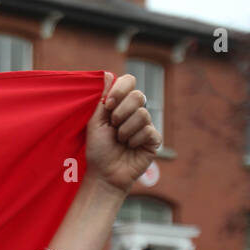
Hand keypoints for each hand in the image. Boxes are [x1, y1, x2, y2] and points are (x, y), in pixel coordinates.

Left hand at [85, 73, 161, 194]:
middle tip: (113, 127)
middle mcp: (136, 111)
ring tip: (120, 141)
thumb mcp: (95, 122)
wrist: (104, 174)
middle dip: (121, 113)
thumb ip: (102, 99)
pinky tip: (130, 148)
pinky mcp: (154, 139)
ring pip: (143, 114)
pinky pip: (148, 130)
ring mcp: (146, 125)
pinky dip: (134, 140)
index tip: (107, 105)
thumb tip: (107, 74)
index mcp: (121, 104)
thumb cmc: (98, 149)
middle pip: (138, 95)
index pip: (129, 81)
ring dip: (125, 130)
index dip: (120, 90)